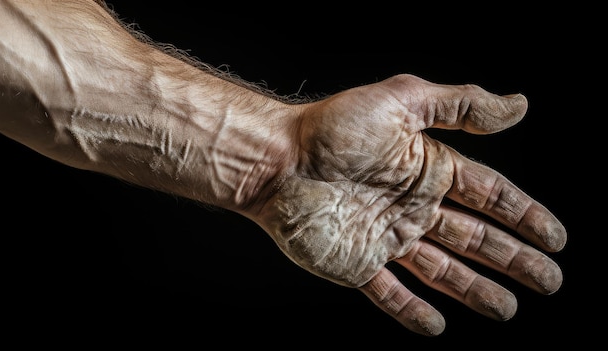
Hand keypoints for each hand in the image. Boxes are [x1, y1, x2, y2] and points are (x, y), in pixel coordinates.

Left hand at [251, 74, 565, 335]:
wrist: (276, 161)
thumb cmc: (333, 129)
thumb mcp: (402, 101)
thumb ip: (460, 107)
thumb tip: (520, 104)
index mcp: (427, 170)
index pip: (489, 196)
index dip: (525, 216)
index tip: (557, 238)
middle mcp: (411, 206)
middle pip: (475, 238)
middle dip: (513, 259)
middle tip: (550, 281)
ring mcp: (385, 237)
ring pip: (441, 270)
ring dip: (476, 290)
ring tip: (509, 309)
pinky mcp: (355, 263)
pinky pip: (389, 293)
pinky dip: (412, 311)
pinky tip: (437, 326)